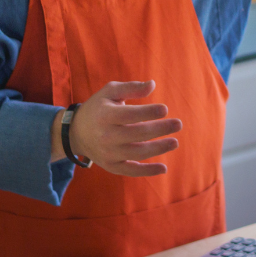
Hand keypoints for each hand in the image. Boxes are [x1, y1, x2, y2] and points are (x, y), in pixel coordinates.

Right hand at [50, 80, 181, 176]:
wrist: (77, 132)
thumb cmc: (99, 107)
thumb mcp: (110, 92)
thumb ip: (131, 87)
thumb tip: (152, 85)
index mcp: (105, 115)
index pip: (129, 115)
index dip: (148, 113)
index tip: (165, 109)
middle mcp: (106, 136)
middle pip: (137, 134)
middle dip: (160, 129)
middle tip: (178, 124)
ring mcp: (108, 153)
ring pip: (137, 153)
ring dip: (158, 149)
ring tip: (175, 142)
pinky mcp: (111, 165)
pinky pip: (131, 171)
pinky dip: (147, 171)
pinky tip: (164, 168)